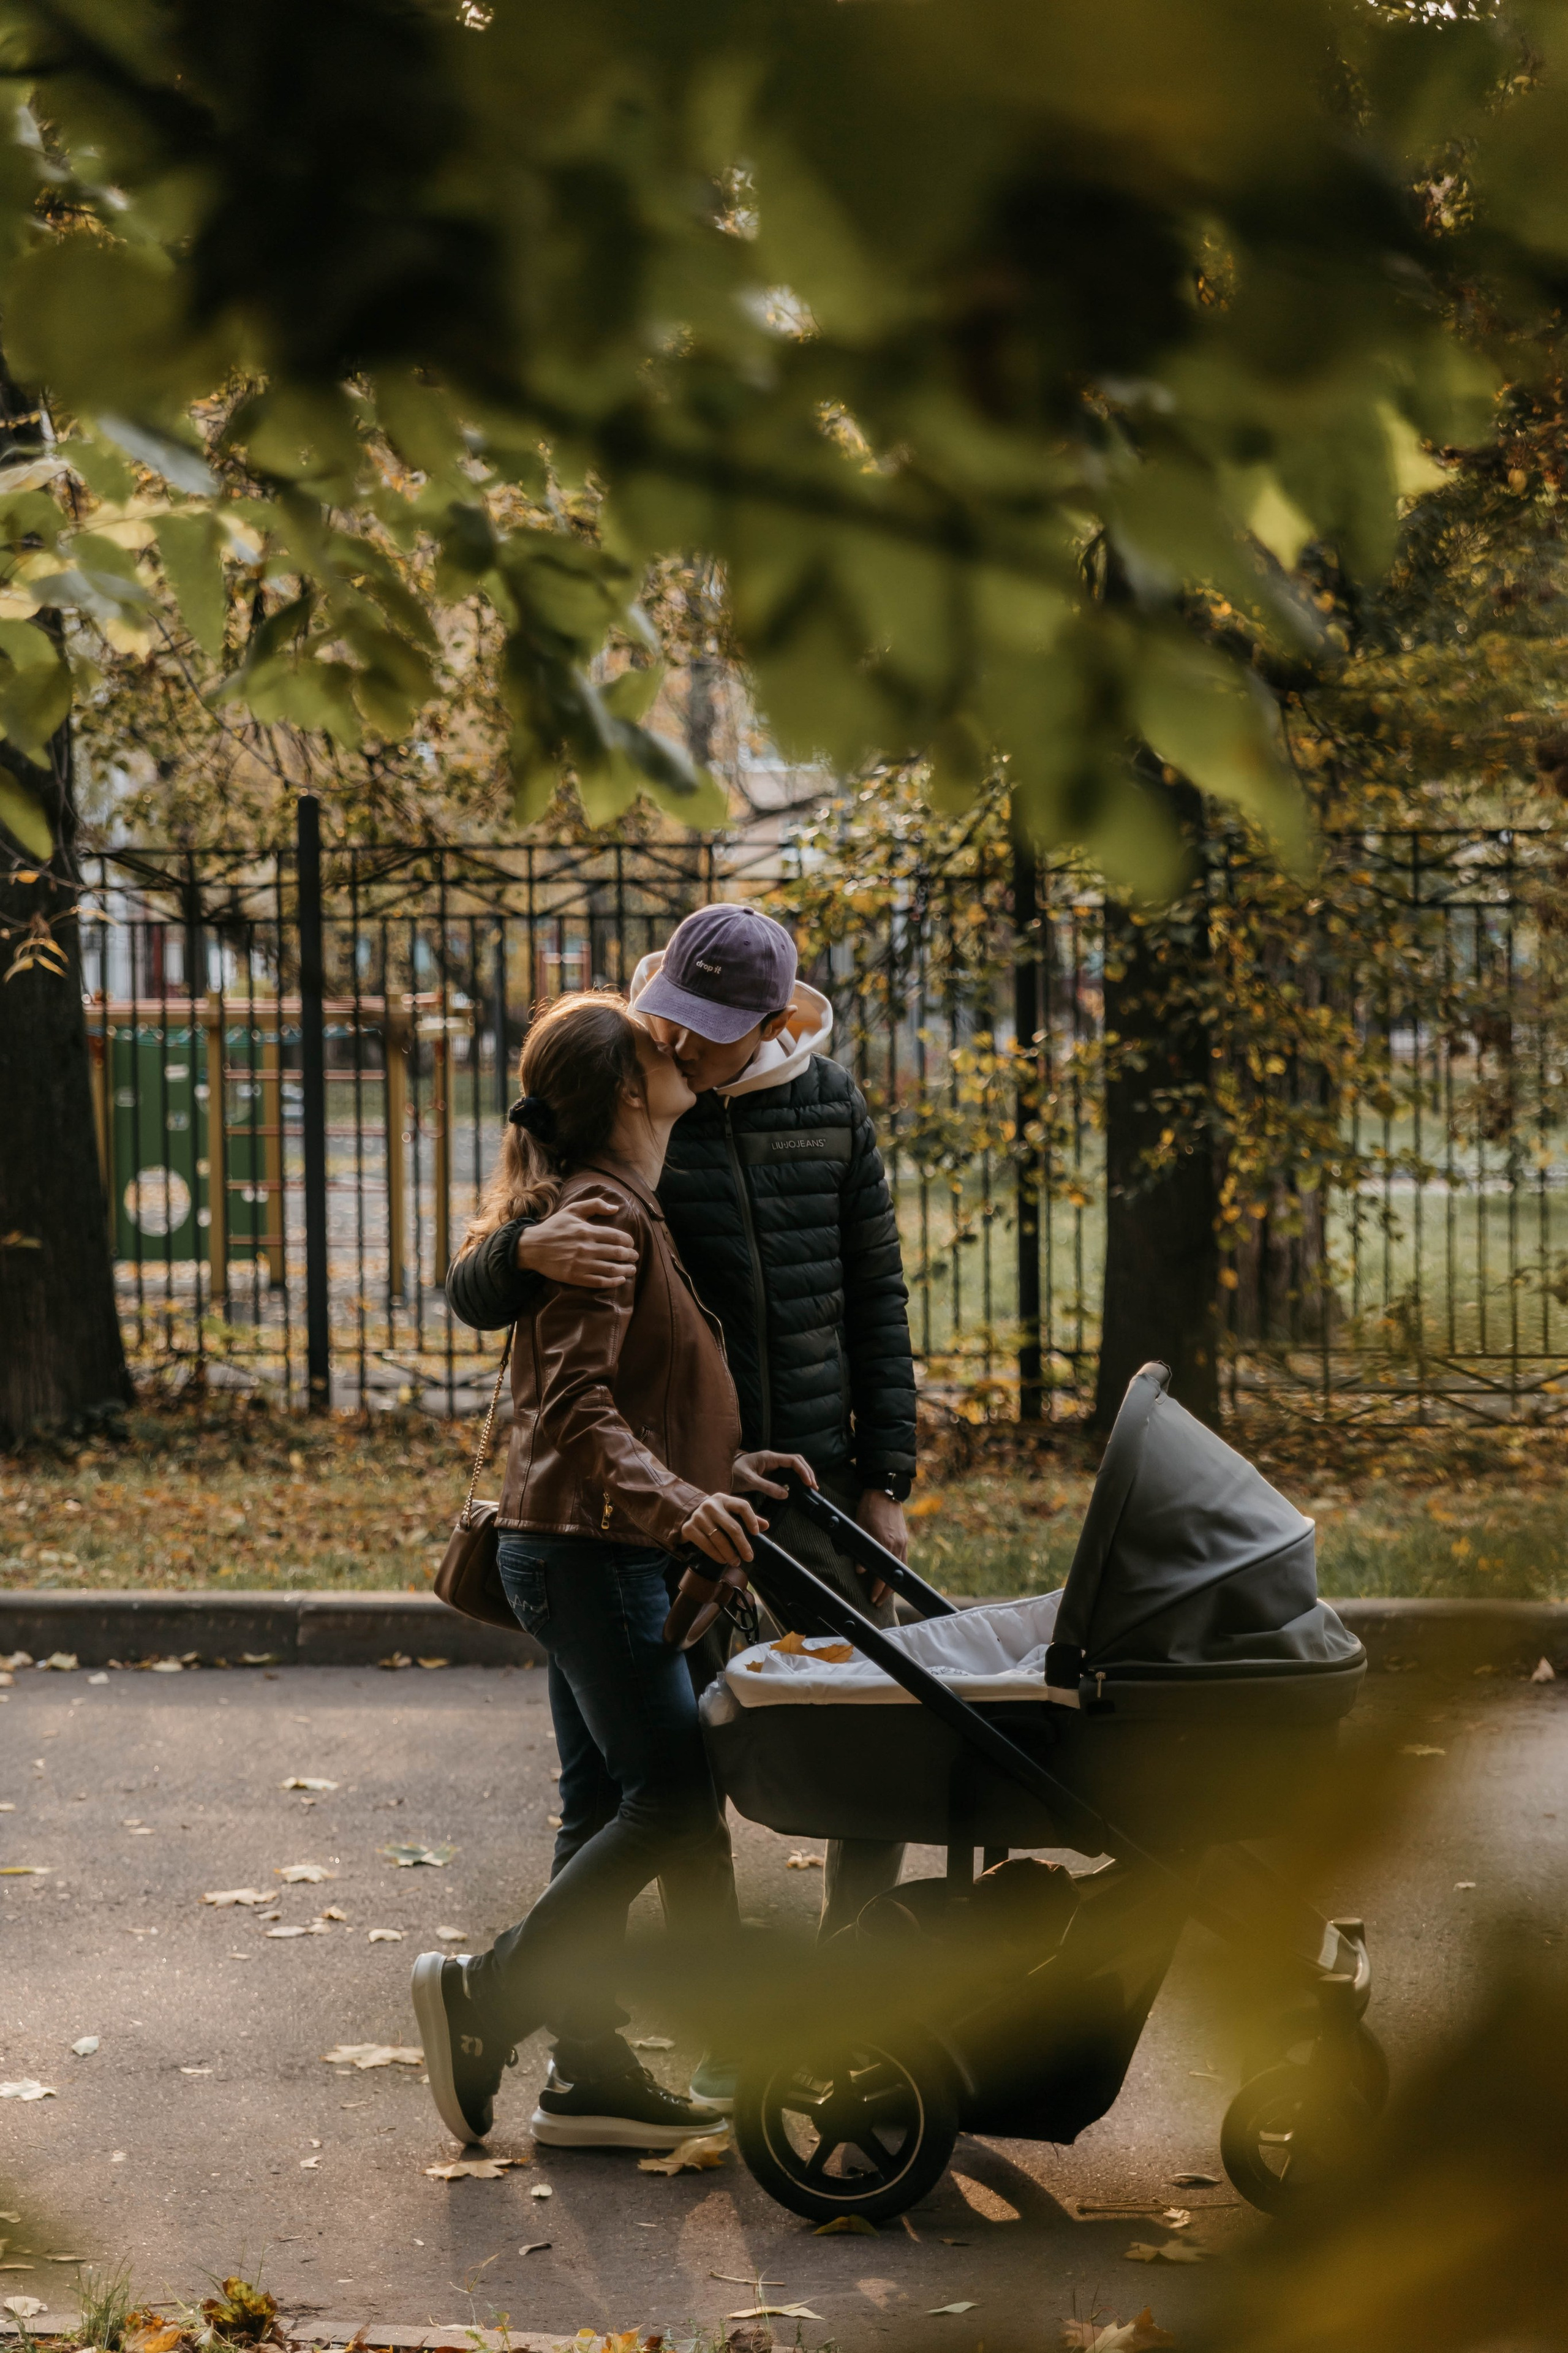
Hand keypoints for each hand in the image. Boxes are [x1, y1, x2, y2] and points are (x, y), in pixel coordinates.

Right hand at [517, 1201, 637, 1289]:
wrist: (532, 1247)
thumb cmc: (554, 1227)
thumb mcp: (572, 1210)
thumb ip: (595, 1205)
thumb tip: (615, 1208)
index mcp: (587, 1231)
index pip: (617, 1237)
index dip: (629, 1241)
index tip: (631, 1244)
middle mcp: (586, 1248)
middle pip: (617, 1253)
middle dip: (630, 1256)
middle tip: (635, 1257)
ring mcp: (581, 1264)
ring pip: (611, 1269)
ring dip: (626, 1270)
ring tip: (632, 1269)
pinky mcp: (575, 1277)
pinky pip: (599, 1282)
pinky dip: (613, 1282)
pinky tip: (620, 1280)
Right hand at [680, 1492, 767, 1567]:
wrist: (689, 1515)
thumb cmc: (716, 1515)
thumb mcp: (730, 1512)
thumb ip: (748, 1517)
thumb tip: (766, 1526)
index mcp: (724, 1499)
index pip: (742, 1505)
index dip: (751, 1519)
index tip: (756, 1534)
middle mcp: (710, 1505)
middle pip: (732, 1526)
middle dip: (743, 1544)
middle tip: (749, 1557)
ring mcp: (698, 1516)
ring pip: (718, 1538)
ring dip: (729, 1553)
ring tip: (736, 1562)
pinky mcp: (688, 1528)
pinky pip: (705, 1544)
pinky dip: (716, 1555)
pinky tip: (723, 1560)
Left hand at [732, 1450, 816, 1500]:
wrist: (721, 1471)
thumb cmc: (732, 1472)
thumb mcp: (749, 1481)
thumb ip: (767, 1487)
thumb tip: (785, 1494)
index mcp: (769, 1457)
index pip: (793, 1460)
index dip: (803, 1470)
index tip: (809, 1482)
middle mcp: (772, 1459)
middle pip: (796, 1462)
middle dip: (807, 1472)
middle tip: (814, 1486)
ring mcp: (771, 1465)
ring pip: (792, 1467)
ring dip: (802, 1475)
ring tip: (810, 1487)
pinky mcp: (769, 1472)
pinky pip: (786, 1474)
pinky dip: (794, 1480)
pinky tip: (797, 1488)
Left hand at [855, 1488, 907, 1605]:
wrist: (885, 1488)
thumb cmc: (869, 1506)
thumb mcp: (860, 1526)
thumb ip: (861, 1548)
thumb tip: (861, 1569)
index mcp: (885, 1542)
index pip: (882, 1573)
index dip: (878, 1588)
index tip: (872, 1598)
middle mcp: (897, 1544)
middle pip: (895, 1575)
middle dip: (887, 1591)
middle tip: (877, 1601)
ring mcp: (902, 1541)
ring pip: (901, 1569)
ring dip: (894, 1582)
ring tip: (886, 1592)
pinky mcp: (904, 1537)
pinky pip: (903, 1558)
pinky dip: (898, 1570)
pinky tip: (892, 1574)